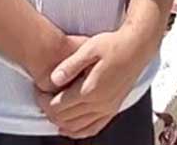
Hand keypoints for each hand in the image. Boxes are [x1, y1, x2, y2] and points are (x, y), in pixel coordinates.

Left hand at [35, 27, 158, 138]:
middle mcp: (99, 104)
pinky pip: (93, 129)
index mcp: (90, 89)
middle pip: (65, 119)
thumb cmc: (114, 45)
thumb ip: (70, 65)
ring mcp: (107, 109)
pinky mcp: (113, 109)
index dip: (43, 100)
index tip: (39, 91)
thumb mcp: (88, 48)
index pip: (58, 106)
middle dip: (49, 111)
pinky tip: (70, 128)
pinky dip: (79, 132)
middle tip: (43, 99)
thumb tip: (53, 79)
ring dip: (61, 123)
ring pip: (78, 128)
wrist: (137, 47)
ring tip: (52, 111)